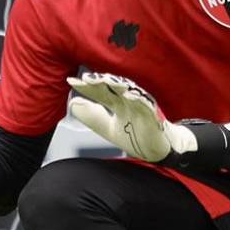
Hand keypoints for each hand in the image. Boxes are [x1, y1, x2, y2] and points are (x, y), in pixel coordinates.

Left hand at [67, 73, 195, 161]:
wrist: (157, 151)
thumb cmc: (136, 136)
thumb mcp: (108, 128)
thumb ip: (93, 117)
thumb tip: (73, 103)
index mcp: (118, 103)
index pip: (101, 91)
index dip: (87, 87)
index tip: (71, 82)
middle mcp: (130, 101)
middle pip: (114, 86)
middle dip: (101, 81)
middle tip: (87, 78)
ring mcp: (142, 107)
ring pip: (130, 91)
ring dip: (119, 85)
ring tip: (105, 80)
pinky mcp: (154, 116)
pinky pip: (147, 105)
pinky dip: (139, 99)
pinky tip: (129, 95)